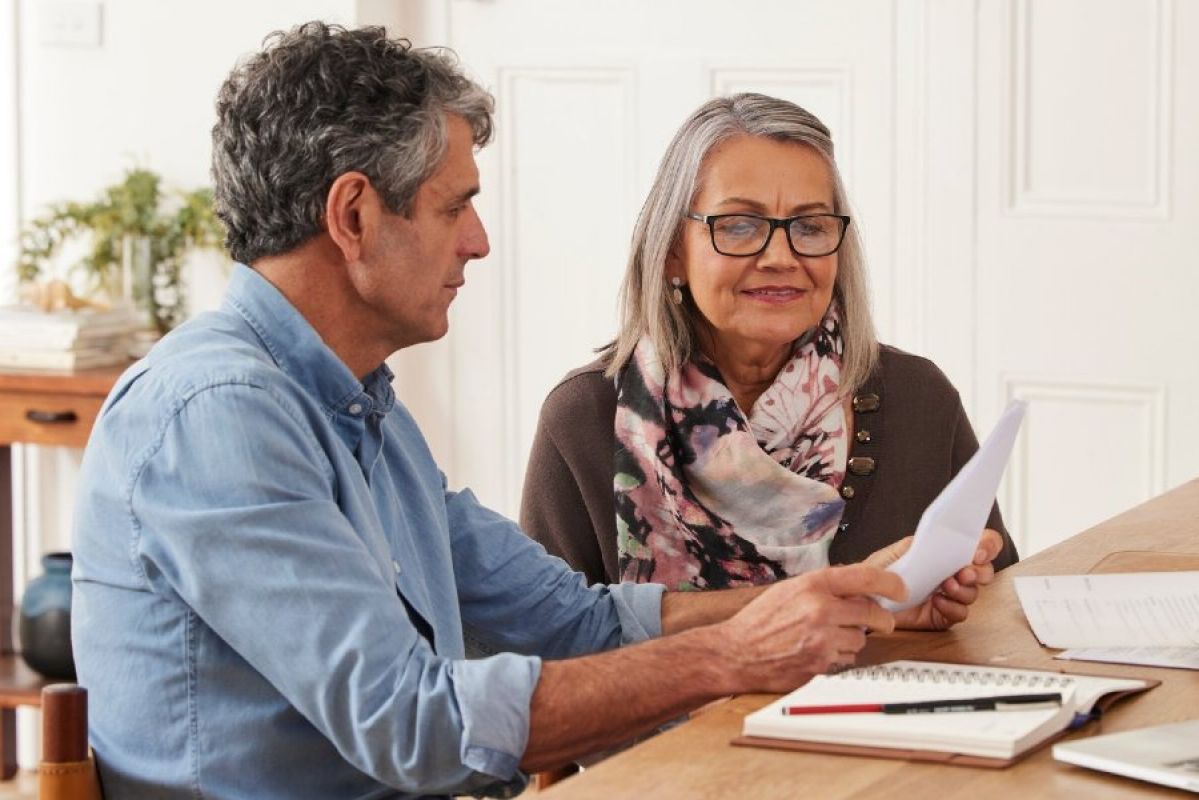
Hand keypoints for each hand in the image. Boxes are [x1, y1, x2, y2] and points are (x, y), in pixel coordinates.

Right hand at [717, 564, 906, 693]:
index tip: (900, 589)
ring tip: (826, 637)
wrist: (736, 652)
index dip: (890, 582)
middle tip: (882, 622)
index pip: (865, 577)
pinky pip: (847, 660)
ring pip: (861, 639)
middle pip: (872, 613)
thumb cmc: (760, 621)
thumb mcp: (789, 590)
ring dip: (851, 639)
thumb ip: (823, 586)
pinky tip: (817, 652)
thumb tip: (858, 587)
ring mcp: (821, 639)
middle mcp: (819, 610)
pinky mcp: (820, 665)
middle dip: (881, 619)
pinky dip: (838, 657)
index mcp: (812, 585)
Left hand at [864, 529, 1004, 630]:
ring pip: (973, 593)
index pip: (980, 544)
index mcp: (947, 552)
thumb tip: (945, 540)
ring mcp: (950, 594)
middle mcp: (953, 573)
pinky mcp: (944, 614)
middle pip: (984, 571)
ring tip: (945, 586)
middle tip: (964, 573)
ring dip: (963, 590)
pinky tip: (937, 601)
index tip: (979, 552)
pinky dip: (951, 607)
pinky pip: (960, 613)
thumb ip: (925, 543)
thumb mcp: (902, 549)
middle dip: (979, 572)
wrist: (867, 596)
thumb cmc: (883, 571)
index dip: (988, 546)